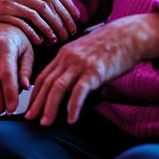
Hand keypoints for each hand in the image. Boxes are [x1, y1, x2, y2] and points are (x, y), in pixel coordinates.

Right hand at [0, 0, 80, 44]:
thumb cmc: (4, 3)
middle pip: (49, 2)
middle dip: (62, 19)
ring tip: (57, 39)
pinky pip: (25, 21)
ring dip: (51, 27)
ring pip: (40, 12)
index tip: (76, 19)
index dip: (68, 4)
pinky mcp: (3, 10)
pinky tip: (41, 41)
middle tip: (69, 33)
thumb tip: (65, 3)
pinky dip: (36, 32)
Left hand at [25, 13, 158, 125]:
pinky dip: (73, 106)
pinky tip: (71, 120)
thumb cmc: (109, 46)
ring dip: (50, 107)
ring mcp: (81, 64)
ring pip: (58, 87)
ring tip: (45, 123)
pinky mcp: (95, 71)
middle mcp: (69, 58)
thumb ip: (74, 66)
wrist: (129, 35)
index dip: (34, 94)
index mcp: (64, 54)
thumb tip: (67, 88)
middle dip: (37, 103)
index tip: (30, 108)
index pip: (43, 76)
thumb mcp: (84, 52)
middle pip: (47, 83)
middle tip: (29, 119)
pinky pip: (80, 91)